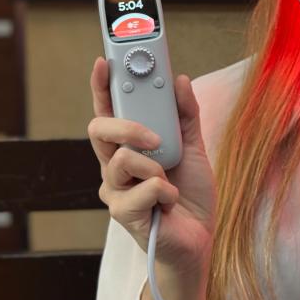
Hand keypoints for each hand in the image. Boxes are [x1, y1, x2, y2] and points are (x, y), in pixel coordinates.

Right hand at [88, 57, 215, 274]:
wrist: (199, 239)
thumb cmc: (190, 195)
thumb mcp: (193, 147)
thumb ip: (185, 115)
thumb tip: (179, 80)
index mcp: (128, 147)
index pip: (107, 111)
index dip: (101, 86)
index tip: (104, 60)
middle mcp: (114, 166)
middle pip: (100, 130)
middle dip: (126, 125)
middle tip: (155, 134)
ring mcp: (115, 190)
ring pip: (121, 159)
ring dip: (154, 166)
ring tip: (169, 179)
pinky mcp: (123, 214)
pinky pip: (144, 188)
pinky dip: (166, 192)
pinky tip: (171, 202)